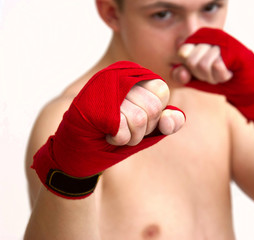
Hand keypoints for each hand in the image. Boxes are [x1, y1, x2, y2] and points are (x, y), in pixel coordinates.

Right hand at [31, 61, 184, 198]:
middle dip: (143, 129)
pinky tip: (106, 134)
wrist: (81, 148)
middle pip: (152, 107)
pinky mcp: (92, 104)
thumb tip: (170, 119)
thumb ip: (168, 122)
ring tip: (116, 132)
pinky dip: (118, 139)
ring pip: (139, 118)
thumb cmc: (117, 134)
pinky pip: (121, 127)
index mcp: (135, 76)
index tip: (139, 119)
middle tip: (125, 129)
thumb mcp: (149, 128)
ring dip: (130, 136)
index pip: (161, 91)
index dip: (155, 114)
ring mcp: (103, 87)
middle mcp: (119, 75)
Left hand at [174, 28, 253, 123]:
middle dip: (202, 75)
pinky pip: (217, 65)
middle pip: (191, 60)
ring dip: (213, 77)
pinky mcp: (233, 48)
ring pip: (203, 64)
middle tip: (214, 73)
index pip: (182, 53)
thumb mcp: (195, 79)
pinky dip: (222, 75)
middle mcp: (210, 35)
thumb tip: (181, 70)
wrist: (246, 87)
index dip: (191, 68)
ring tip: (222, 73)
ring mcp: (222, 40)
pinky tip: (229, 72)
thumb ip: (181, 75)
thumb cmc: (220, 80)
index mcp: (198, 39)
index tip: (202, 71)